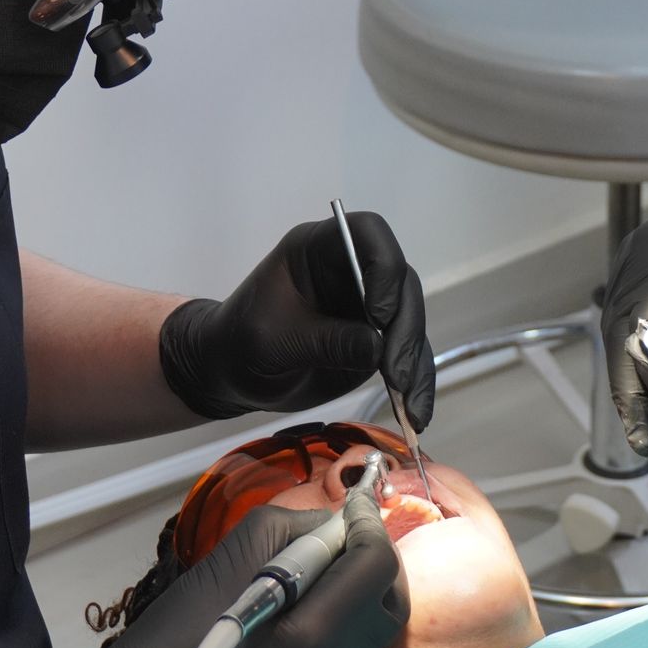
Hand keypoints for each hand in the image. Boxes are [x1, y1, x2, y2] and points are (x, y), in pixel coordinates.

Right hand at [41, 488, 408, 647]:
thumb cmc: (179, 630)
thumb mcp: (237, 553)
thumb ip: (299, 527)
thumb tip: (336, 523)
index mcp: (316, 638)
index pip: (377, 565)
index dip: (368, 523)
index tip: (354, 500)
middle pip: (390, 599)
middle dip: (375, 555)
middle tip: (344, 529)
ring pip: (379, 625)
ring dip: (364, 584)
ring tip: (324, 560)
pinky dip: (348, 613)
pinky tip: (311, 597)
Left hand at [159, 213, 433, 426]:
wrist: (232, 374)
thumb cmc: (239, 343)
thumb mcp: (273, 342)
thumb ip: (324, 341)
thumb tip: (377, 349)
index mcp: (318, 249)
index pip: (367, 233)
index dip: (383, 264)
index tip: (381, 312)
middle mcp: (350, 270)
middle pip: (400, 282)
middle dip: (404, 329)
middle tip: (395, 373)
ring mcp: (367, 305)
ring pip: (410, 321)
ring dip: (415, 362)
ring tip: (411, 407)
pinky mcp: (376, 340)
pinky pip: (406, 355)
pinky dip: (414, 385)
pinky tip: (415, 414)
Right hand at [600, 135, 647, 455]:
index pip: (647, 338)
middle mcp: (636, 262)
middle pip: (618, 340)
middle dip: (631, 396)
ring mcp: (628, 260)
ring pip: (615, 333)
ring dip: (627, 381)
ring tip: (644, 428)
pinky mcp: (633, 264)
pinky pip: (623, 316)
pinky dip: (631, 356)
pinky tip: (646, 387)